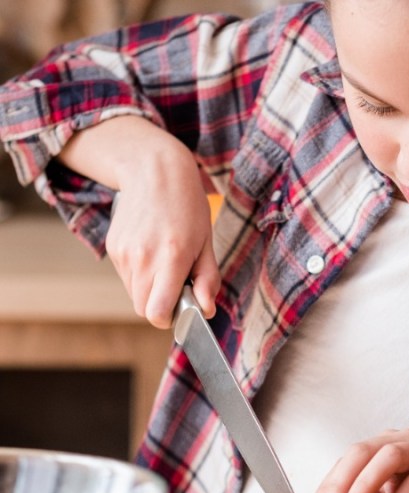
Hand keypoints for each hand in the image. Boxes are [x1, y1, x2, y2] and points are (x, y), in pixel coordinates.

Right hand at [58, 116, 219, 326]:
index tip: (181, 308)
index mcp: (171, 258)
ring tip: (166, 261)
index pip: (156, 313)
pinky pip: (126, 276)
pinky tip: (152, 250)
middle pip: (143, 309)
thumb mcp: (206, 241)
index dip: (169, 318)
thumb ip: (207, 279)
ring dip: (150, 288)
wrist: (153, 171)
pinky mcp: (112, 248)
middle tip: (178, 283)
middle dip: (161, 305)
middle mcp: (142, 258)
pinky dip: (140, 273)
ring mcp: (123, 253)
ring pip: (134, 293)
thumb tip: (206, 309)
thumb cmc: (187, 206)